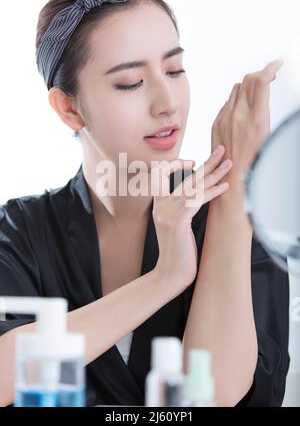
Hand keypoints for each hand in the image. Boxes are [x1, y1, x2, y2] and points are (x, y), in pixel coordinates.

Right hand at [152, 146, 231, 287]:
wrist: (170, 274)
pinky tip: (224, 187)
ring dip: (214, 174)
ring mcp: (167, 213)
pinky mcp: (177, 222)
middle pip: (186, 178)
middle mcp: (161, 206)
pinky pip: (196, 201)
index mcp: (159, 205)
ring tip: (229, 164)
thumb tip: (200, 193)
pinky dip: (211, 193)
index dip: (178, 164)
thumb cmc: (178, 251)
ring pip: (193, 187)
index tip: (195, 162)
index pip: (161, 173)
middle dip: (207, 163)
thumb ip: (183, 207)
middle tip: (222, 150)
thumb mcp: (178, 225)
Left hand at [211, 59, 282, 188]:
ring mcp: (225, 119)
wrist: (232, 181)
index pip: (261, 81)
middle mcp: (238, 116)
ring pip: (236, 89)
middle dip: (261, 74)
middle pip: (248, 80)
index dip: (271, 67)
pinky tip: (243, 107)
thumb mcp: (267, 135)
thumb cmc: (255, 163)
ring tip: (257, 91)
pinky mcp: (216, 124)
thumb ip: (262, 113)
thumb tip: (262, 94)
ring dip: (248, 86)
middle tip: (271, 76)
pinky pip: (227, 103)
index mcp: (256, 119)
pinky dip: (237, 99)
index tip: (278, 63)